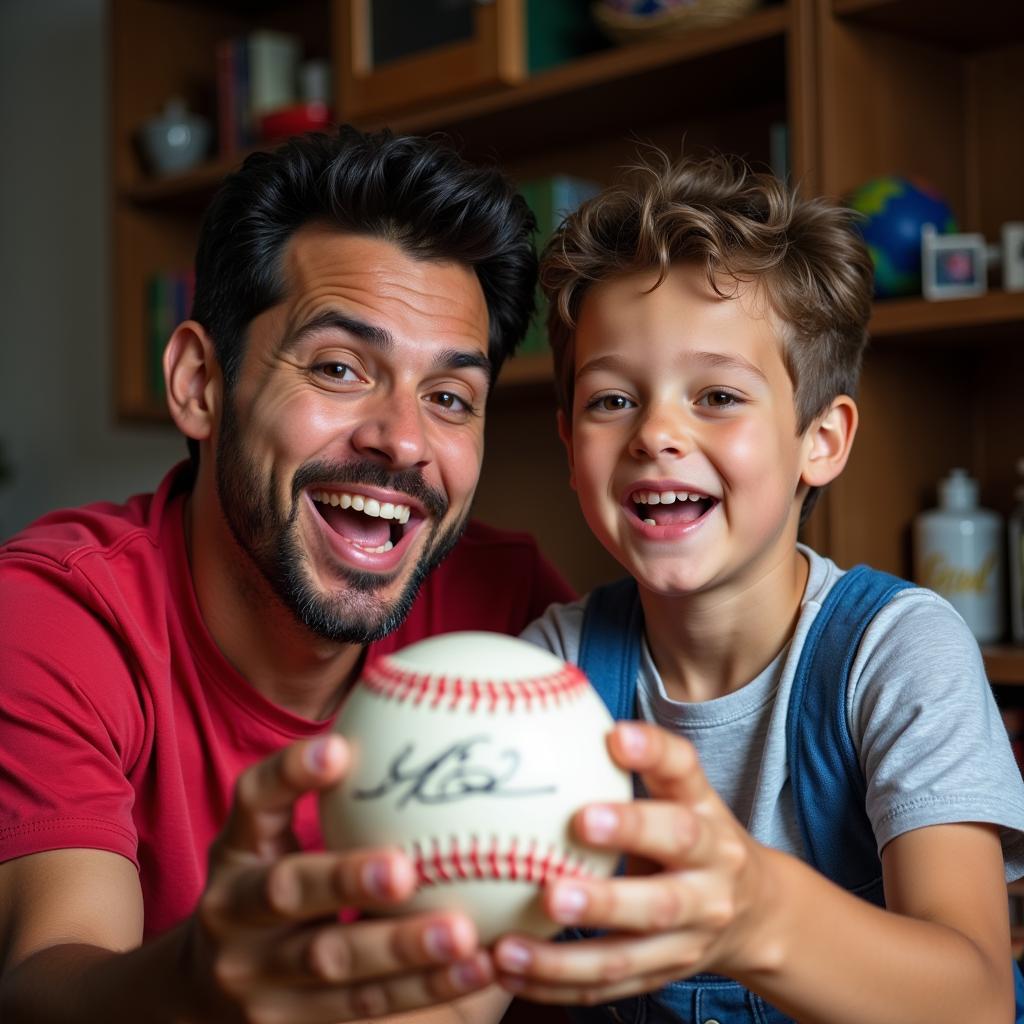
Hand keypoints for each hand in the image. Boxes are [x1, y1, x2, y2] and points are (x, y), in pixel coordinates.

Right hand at [181, 735, 492, 1022]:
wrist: (200, 993)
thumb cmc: (270, 884)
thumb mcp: (272, 835)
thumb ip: (328, 790)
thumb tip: (423, 709)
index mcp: (237, 849)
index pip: (252, 800)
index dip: (291, 773)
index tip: (338, 746)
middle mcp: (234, 913)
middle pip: (287, 892)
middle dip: (345, 880)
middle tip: (406, 868)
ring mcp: (257, 979)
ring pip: (331, 965)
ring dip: (401, 951)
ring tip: (465, 935)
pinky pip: (364, 1009)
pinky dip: (424, 989)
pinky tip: (479, 966)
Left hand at [492, 722, 771, 1004]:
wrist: (757, 913)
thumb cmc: (693, 833)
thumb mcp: (680, 791)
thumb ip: (635, 755)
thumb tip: (554, 696)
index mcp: (707, 817)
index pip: (685, 776)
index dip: (653, 755)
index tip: (615, 736)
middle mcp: (708, 878)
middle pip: (665, 885)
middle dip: (611, 885)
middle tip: (554, 883)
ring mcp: (691, 935)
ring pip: (632, 950)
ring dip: (568, 955)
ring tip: (509, 947)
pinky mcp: (668, 974)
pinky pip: (611, 984)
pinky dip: (560, 983)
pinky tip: (509, 970)